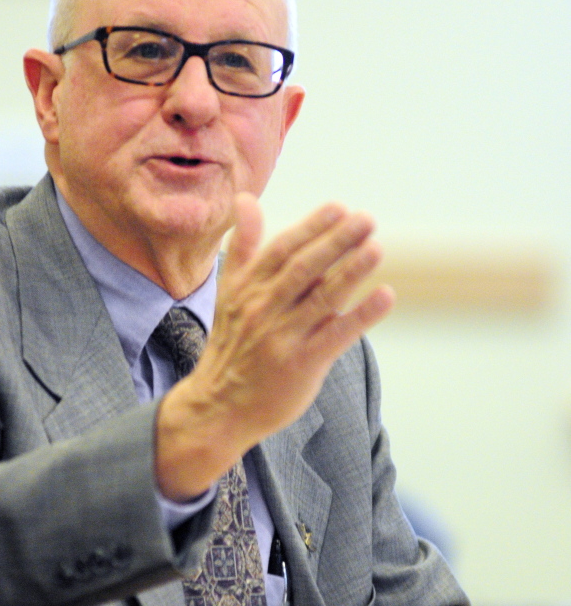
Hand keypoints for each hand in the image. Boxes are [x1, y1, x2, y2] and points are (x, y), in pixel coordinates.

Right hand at [155, 192, 393, 500]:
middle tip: (366, 219)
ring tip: (376, 248)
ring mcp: (282, 338)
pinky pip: (335, 336)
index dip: (311, 227)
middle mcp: (263, 310)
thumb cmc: (231, 344)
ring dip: (350, 272)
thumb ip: (244, 247)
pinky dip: (362, 315)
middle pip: (303, 269)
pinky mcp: (301, 365)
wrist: (219, 406)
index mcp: (247, 289)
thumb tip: (246, 199)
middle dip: (336, 242)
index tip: (339, 207)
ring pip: (321, 299)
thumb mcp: (229, 293)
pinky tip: (385, 296)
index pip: (281, 250)